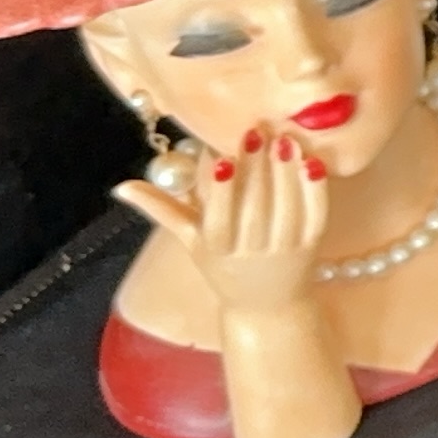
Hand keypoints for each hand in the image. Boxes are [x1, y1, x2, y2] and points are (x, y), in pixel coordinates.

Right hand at [114, 123, 329, 318]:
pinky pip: (316, 216)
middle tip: (257, 131)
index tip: (222, 157)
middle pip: (255, 208)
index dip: (222, 189)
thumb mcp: (190, 240)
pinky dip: (315, 191)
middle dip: (256, 169)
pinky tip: (313, 163)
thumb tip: (121, 186)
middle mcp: (250, 251)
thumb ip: (161, 209)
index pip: (219, 217)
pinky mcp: (311, 248)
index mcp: (215, 248)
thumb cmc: (222, 266)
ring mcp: (283, 250)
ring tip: (285, 140)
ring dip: (286, 174)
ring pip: (287, 209)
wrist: (265, 306)